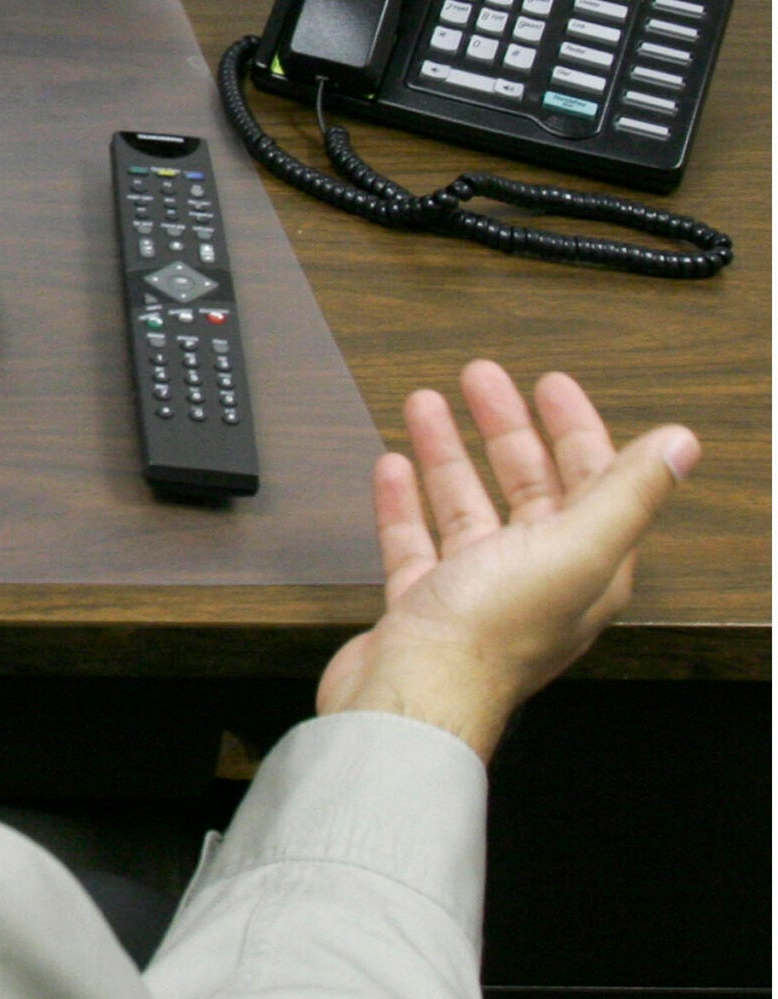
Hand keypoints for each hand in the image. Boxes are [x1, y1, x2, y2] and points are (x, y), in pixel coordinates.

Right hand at [318, 361, 698, 760]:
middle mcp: (536, 578)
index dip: (574, 429)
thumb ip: (627, 492)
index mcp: (584, 567)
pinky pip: (416, 540)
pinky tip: (391, 466)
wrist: (413, 695)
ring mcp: (476, 591)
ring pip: (466, 507)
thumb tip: (682, 443)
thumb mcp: (575, 548)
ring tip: (423, 404)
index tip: (550, 383)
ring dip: (448, 453)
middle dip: (505, 428)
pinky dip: (405, 500)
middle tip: (479, 378)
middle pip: (526, 488)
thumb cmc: (492, 630)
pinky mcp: (423, 603)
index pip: (591, 483)